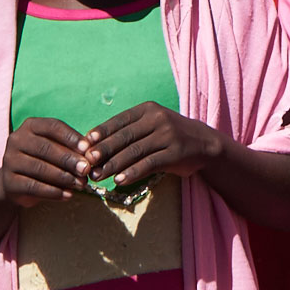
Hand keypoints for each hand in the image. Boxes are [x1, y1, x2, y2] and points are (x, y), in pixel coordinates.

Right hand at [0, 116, 91, 209]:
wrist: (16, 182)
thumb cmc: (43, 160)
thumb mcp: (56, 149)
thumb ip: (70, 149)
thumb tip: (90, 155)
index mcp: (30, 126)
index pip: (53, 127)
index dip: (71, 137)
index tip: (88, 149)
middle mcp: (16, 140)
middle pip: (46, 148)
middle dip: (69, 159)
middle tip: (86, 169)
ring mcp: (9, 160)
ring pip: (39, 168)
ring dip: (63, 177)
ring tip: (80, 184)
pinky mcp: (8, 181)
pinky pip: (33, 186)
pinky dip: (53, 192)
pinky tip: (68, 195)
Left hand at [81, 101, 226, 192]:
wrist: (204, 144)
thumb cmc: (170, 136)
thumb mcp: (151, 127)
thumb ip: (128, 133)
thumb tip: (94, 147)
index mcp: (148, 109)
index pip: (119, 120)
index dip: (101, 132)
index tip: (84, 144)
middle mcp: (158, 119)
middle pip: (125, 136)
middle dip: (103, 150)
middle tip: (86, 163)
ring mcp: (168, 135)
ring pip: (135, 151)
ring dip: (114, 165)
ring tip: (98, 176)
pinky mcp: (176, 153)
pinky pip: (149, 163)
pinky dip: (133, 172)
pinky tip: (120, 180)